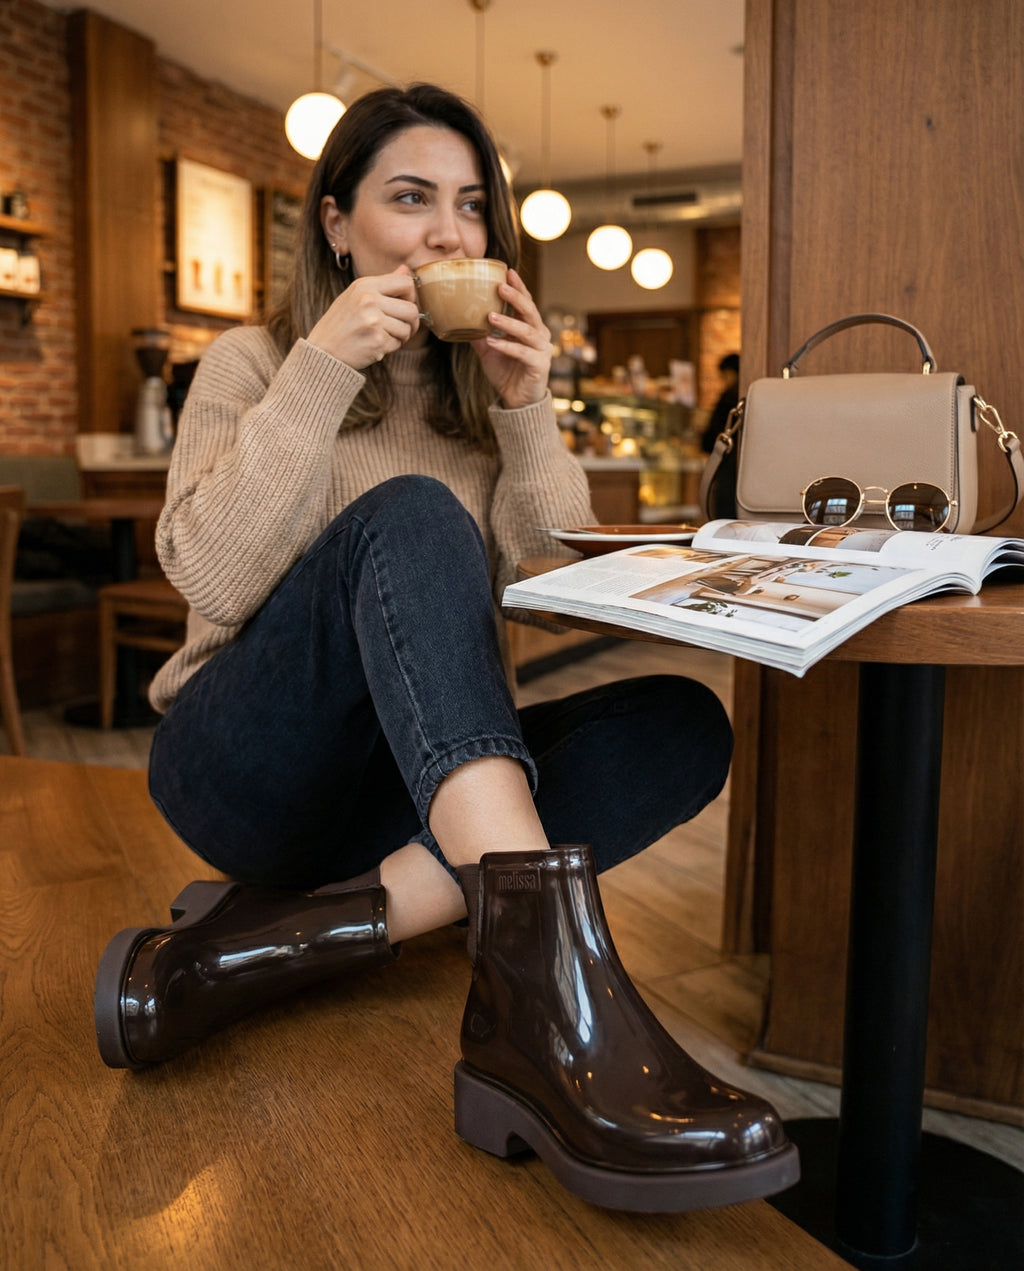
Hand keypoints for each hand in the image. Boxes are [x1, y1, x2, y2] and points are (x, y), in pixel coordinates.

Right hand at [307, 266, 420, 369]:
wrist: (323, 349)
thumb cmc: (341, 322)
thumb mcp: (356, 294)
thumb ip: (383, 283)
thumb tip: (407, 270)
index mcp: (365, 285)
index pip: (406, 283)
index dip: (412, 296)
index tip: (404, 306)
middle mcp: (369, 300)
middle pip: (412, 309)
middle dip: (412, 322)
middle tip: (403, 328)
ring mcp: (373, 321)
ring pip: (407, 329)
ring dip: (401, 337)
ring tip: (385, 336)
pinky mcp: (376, 341)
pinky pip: (397, 344)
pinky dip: (390, 347)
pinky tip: (376, 345)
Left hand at [471, 269, 553, 408]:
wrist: (517, 400)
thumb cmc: (506, 372)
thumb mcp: (488, 350)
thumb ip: (478, 334)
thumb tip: (457, 318)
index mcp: (530, 327)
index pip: (525, 302)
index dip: (518, 287)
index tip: (508, 272)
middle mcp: (539, 335)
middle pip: (529, 311)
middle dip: (516, 297)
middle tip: (500, 287)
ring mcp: (542, 350)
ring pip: (527, 331)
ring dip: (508, 322)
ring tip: (490, 316)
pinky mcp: (539, 365)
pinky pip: (522, 353)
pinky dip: (507, 347)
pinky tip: (493, 342)